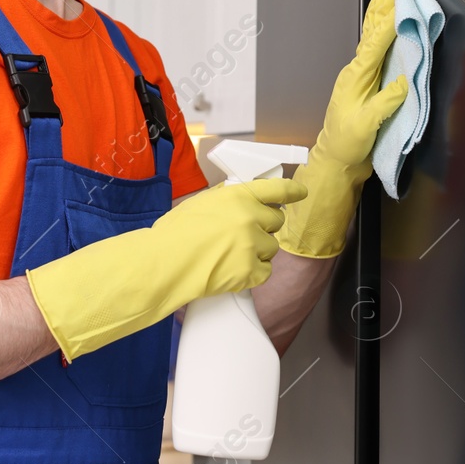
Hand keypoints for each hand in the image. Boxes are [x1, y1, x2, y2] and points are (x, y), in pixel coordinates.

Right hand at [26, 177, 307, 360]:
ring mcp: (252, 245)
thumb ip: (226, 201)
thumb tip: (241, 204)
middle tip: (246, 236)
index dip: (291, 192)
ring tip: (232, 256)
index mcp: (237, 196)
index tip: (300, 193)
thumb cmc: (172, 234)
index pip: (276, 190)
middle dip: (265, 228)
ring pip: (271, 248)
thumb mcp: (200, 203)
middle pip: (276, 222)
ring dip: (258, 252)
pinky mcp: (251, 271)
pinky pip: (265, 271)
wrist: (164, 263)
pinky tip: (234, 272)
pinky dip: (253, 274)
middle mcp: (249, 217)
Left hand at [277, 0, 406, 258]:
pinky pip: (377, 54)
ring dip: (384, 19)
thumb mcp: (367, 125)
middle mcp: (358, 72)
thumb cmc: (348, 144)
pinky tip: (390, 30)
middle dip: (383, 10)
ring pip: (374, 41)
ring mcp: (362, 78)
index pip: (375, 44)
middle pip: (372, 35)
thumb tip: (406, 81)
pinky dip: (384, 37)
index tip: (398, 0)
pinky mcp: (368, 86)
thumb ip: (386, 102)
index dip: (388, 21)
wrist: (337, 161)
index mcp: (356, 78)